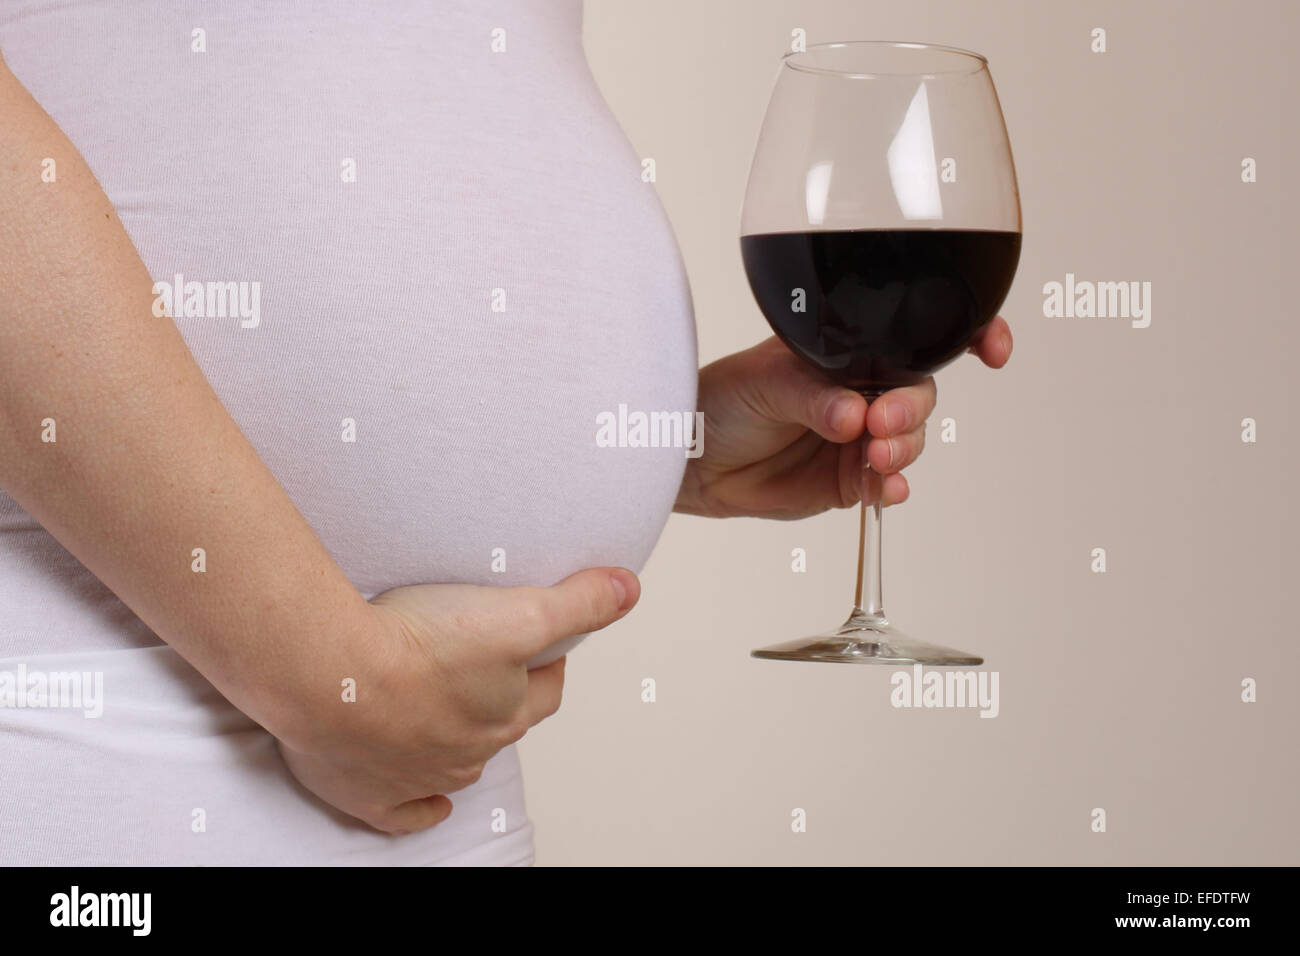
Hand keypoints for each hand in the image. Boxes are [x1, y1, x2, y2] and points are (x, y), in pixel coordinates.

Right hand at [277, 567, 639, 834]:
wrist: (332, 676)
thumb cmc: (420, 642)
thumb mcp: (519, 611)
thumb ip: (577, 603)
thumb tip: (628, 590)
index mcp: (506, 713)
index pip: (545, 690)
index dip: (546, 662)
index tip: (537, 640)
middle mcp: (469, 751)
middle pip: (499, 724)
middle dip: (497, 695)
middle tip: (480, 661)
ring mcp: (418, 777)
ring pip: (454, 763)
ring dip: (455, 738)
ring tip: (445, 705)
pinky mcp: (368, 793)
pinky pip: (404, 812)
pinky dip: (417, 805)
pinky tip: (430, 800)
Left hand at [676, 318, 1012, 518]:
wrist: (693, 457)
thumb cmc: (723, 399)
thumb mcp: (764, 382)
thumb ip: (810, 397)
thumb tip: (852, 414)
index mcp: (850, 348)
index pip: (919, 335)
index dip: (967, 335)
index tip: (990, 349)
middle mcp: (863, 388)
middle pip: (919, 393)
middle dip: (911, 410)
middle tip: (880, 425)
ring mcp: (860, 436)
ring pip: (908, 440)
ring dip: (903, 449)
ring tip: (875, 458)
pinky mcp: (848, 480)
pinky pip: (885, 483)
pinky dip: (891, 486)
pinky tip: (885, 488)